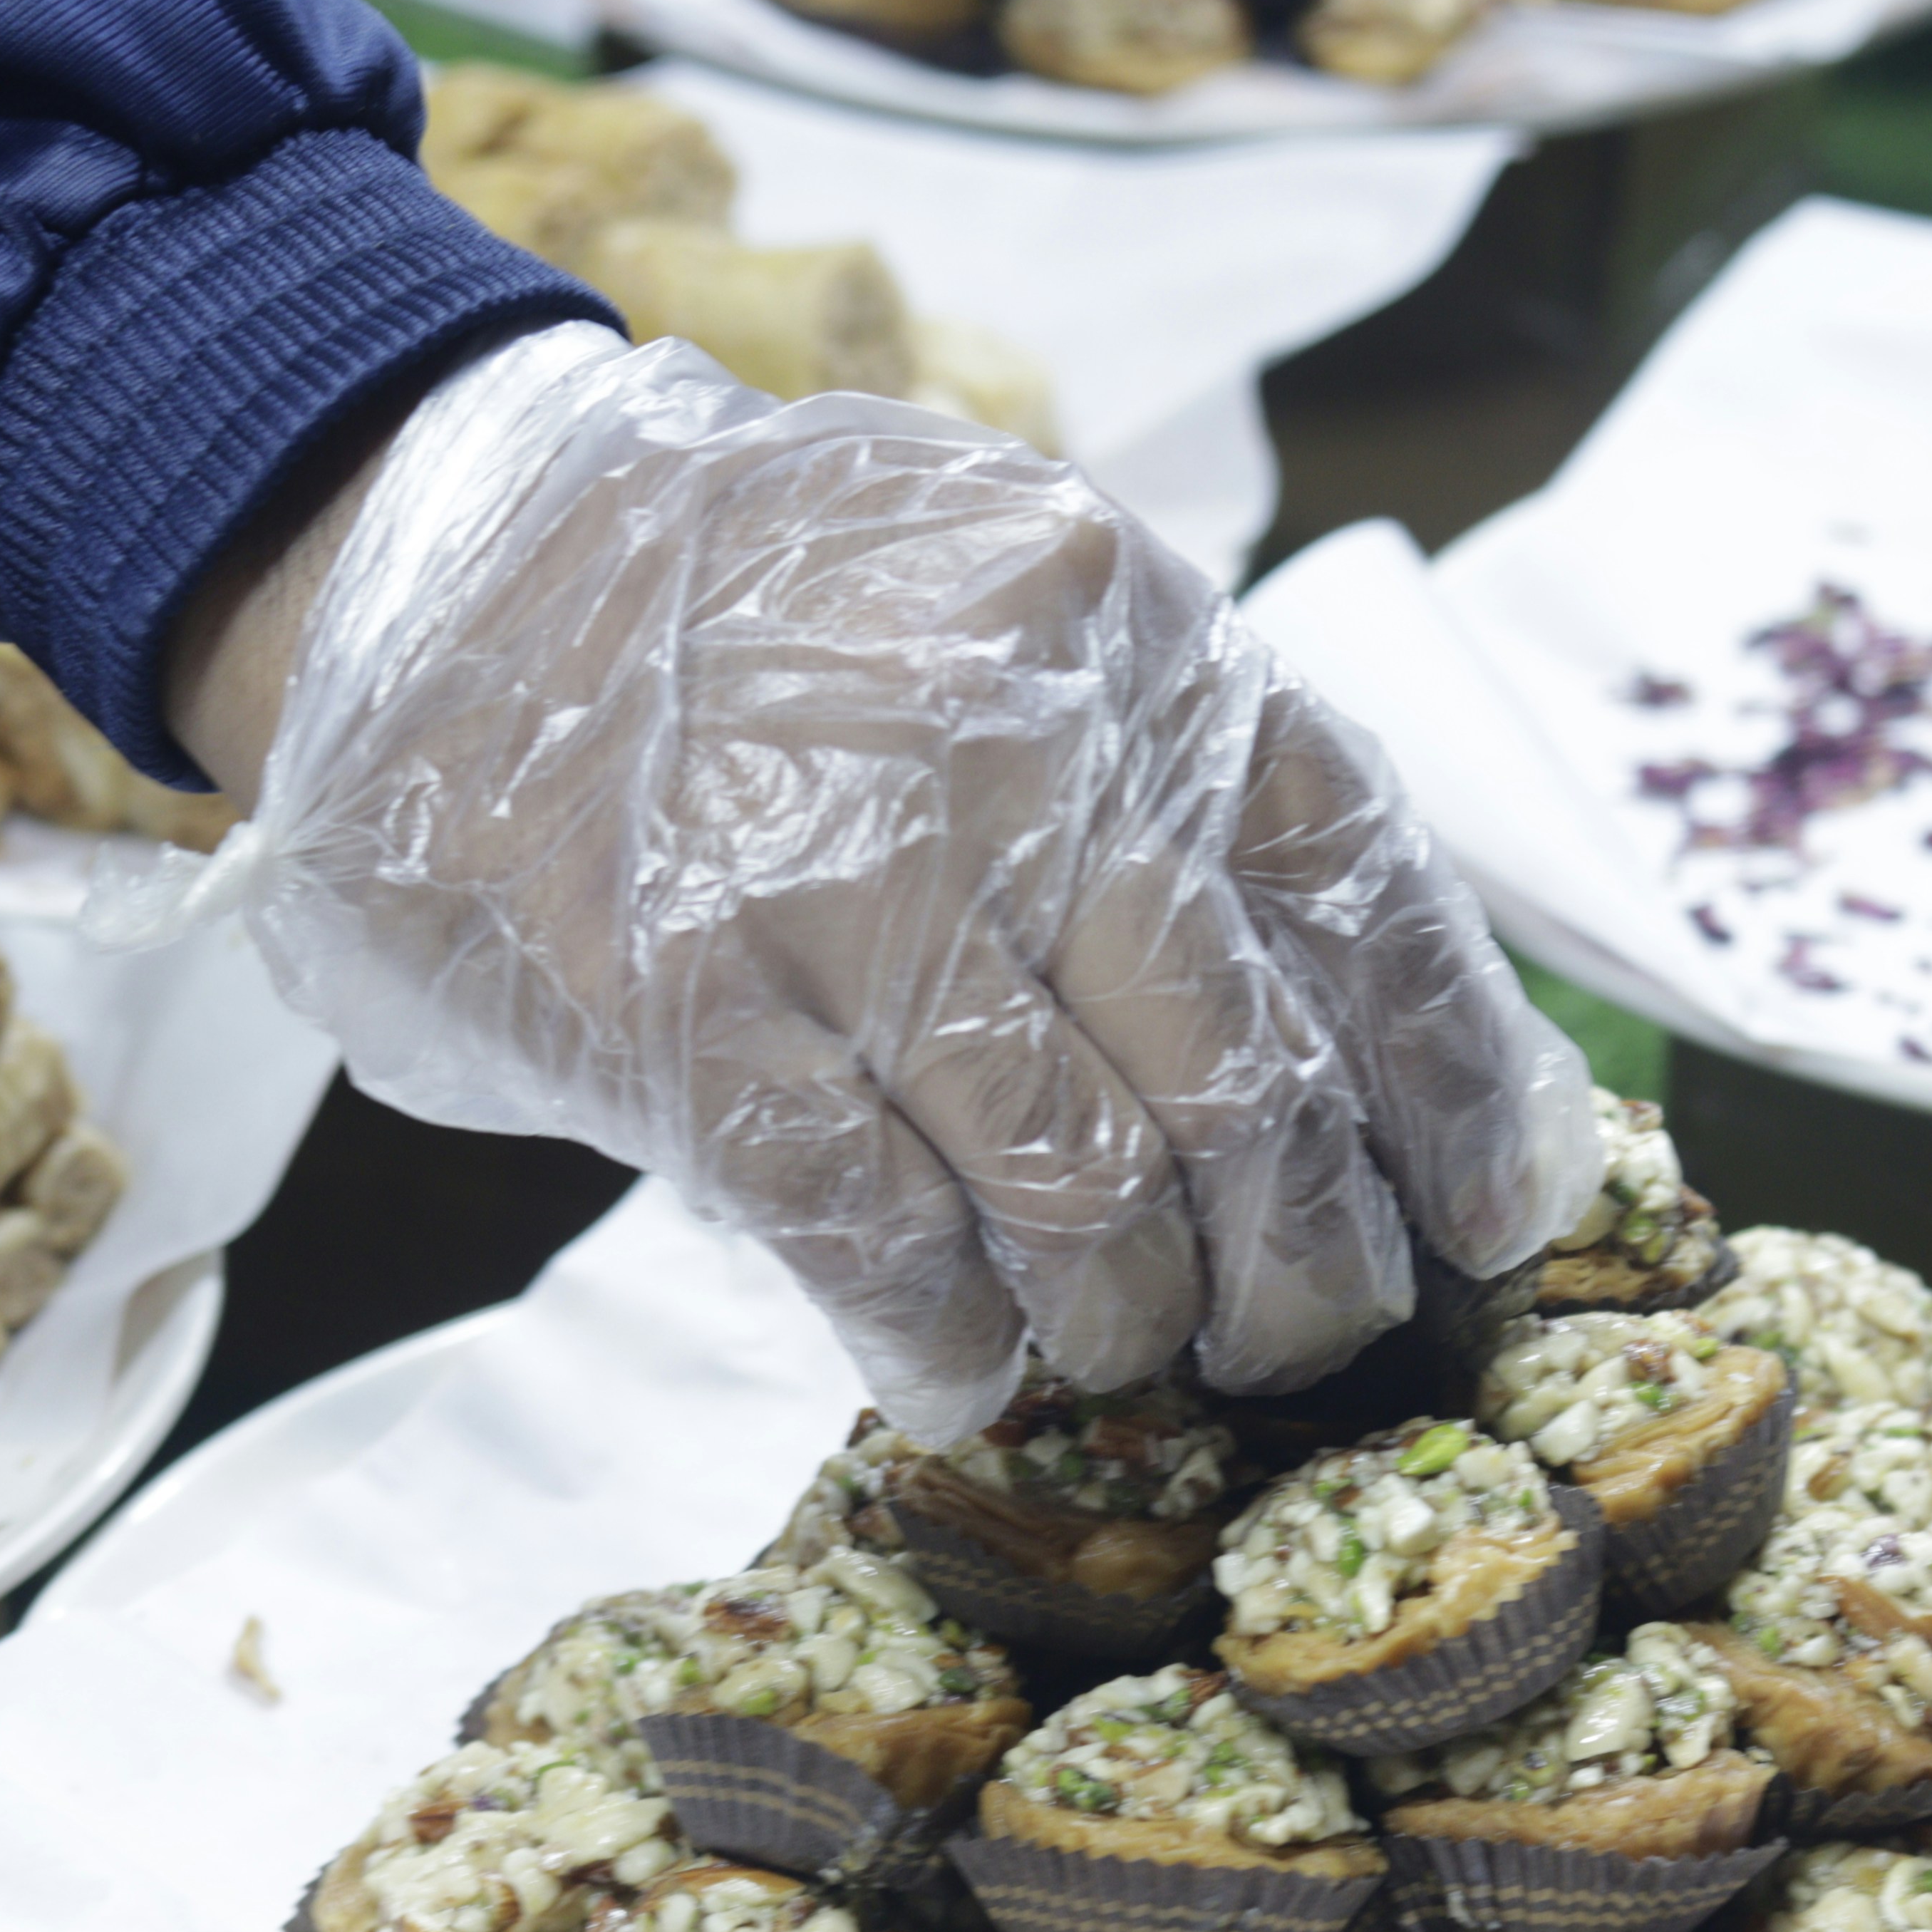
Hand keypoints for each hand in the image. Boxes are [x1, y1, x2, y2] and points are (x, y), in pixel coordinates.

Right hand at [128, 324, 1595, 1442]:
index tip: (1490, 1215)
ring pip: (1079, 1193)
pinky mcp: (683, 1007)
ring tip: (1120, 1347)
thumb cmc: (767, 625)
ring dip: (1127, 1322)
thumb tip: (1381, 1071)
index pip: (1364, 884)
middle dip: (1303, 1265)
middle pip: (1245, 1083)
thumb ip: (1180, 799)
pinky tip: (958, 1370)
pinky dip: (946, 1343)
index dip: (1457, 1083)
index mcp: (1127, 625)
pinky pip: (878, 1239)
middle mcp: (1010, 739)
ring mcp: (839, 876)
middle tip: (1298, 1335)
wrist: (441, 560)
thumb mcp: (1018, 621)